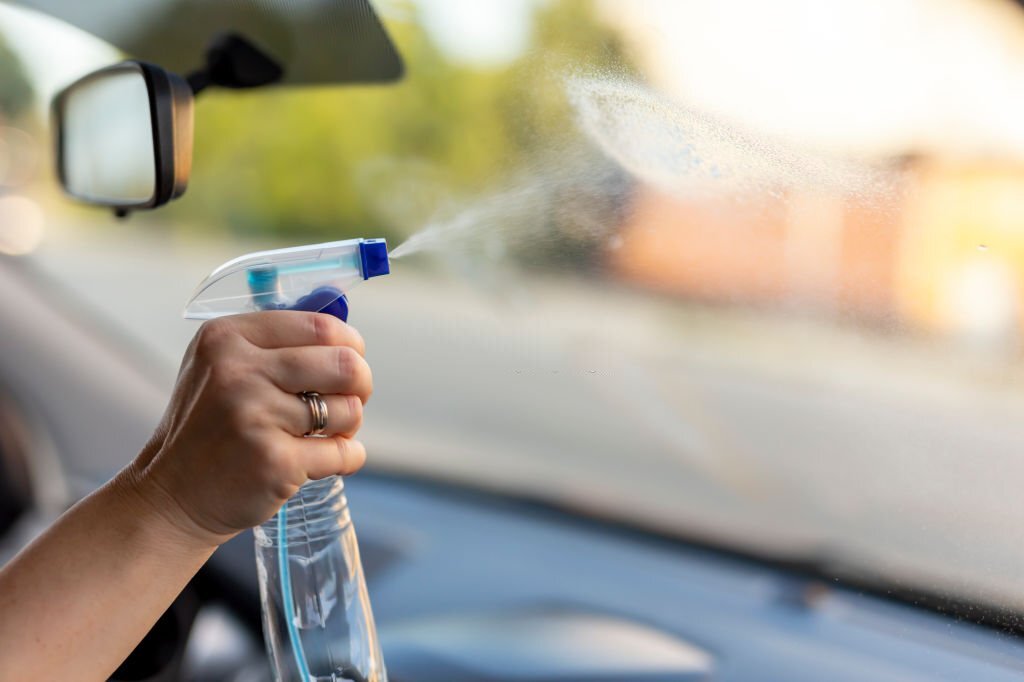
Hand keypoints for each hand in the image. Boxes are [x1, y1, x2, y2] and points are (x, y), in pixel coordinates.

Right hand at [121, 311, 372, 546]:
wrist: (172, 497)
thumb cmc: (211, 428)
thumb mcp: (221, 367)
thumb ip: (274, 345)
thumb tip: (346, 338)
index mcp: (226, 338)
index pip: (321, 326)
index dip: (350, 347)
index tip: (348, 366)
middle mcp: (238, 371)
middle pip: (345, 365)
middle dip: (360, 385)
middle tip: (345, 403)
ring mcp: (255, 416)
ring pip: (349, 410)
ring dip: (348, 426)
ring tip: (322, 435)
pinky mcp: (274, 461)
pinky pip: (344, 452)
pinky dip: (347, 457)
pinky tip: (323, 461)